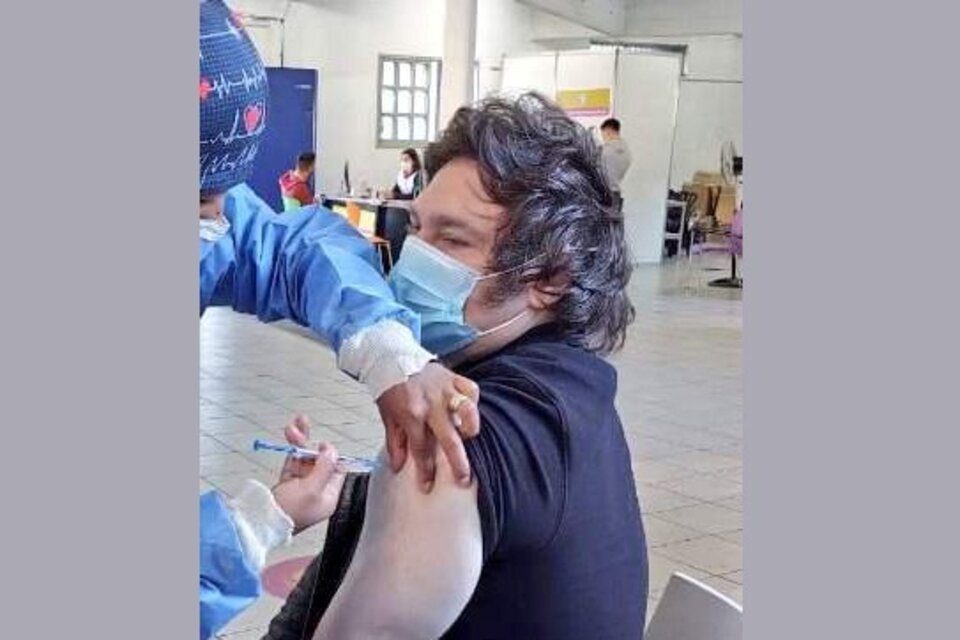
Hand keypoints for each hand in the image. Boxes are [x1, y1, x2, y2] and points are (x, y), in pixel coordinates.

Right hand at [272, 415, 346, 533]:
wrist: (261, 522)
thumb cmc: (288, 513)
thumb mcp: (311, 489)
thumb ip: (324, 468)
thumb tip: (332, 452)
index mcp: (328, 496)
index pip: (336, 470)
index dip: (330, 455)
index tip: (323, 444)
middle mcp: (316, 491)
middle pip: (318, 462)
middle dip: (309, 444)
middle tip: (303, 427)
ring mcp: (301, 487)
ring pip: (304, 460)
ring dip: (299, 443)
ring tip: (292, 428)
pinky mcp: (287, 484)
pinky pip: (292, 463)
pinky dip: (291, 451)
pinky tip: (290, 439)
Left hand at [377, 362, 479, 492]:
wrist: (391, 356)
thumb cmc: (389, 388)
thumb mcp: (387, 417)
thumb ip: (395, 443)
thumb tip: (399, 467)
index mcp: (411, 414)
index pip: (421, 449)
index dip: (425, 470)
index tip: (428, 486)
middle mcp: (430, 404)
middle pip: (448, 438)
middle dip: (457, 462)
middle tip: (463, 479)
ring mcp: (444, 390)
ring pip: (466, 411)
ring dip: (471, 427)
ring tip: (471, 439)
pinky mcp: (453, 377)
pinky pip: (471, 390)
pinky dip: (473, 402)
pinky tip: (470, 413)